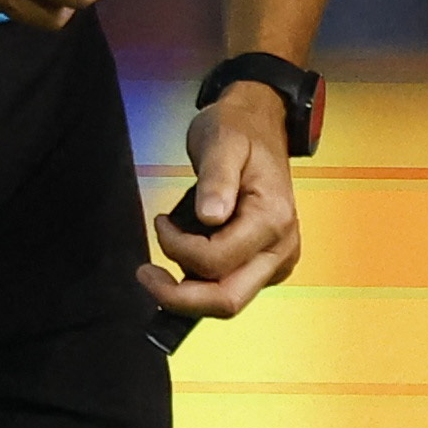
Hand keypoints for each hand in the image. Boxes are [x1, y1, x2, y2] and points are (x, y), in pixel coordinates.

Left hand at [145, 89, 303, 327]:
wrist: (260, 126)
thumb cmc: (239, 131)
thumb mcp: (221, 143)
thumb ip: (216, 179)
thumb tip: (209, 216)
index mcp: (273, 219)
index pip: (217, 261)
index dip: (178, 249)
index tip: (159, 222)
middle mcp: (281, 248)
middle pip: (228, 300)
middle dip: (181, 298)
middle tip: (147, 276)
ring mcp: (276, 261)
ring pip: (228, 301)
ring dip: (190, 291)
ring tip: (168, 253)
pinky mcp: (267, 265)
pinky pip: (232, 289)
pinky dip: (203, 283)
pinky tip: (188, 256)